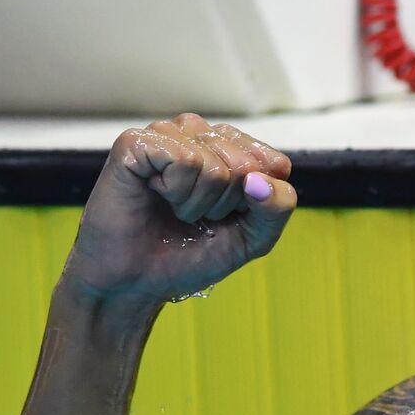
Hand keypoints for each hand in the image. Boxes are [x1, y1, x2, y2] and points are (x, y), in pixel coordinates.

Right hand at [63, 113, 295, 304]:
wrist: (137, 280)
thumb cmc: (192, 254)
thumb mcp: (253, 238)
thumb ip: (276, 208)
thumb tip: (260, 179)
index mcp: (232, 149)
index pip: (275, 164)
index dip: (257, 202)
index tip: (228, 217)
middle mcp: (201, 134)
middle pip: (247, 165)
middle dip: (225, 205)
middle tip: (195, 216)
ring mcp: (168, 134)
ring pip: (217, 165)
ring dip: (199, 202)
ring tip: (175, 207)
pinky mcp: (138, 141)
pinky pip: (186, 159)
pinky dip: (176, 191)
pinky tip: (156, 194)